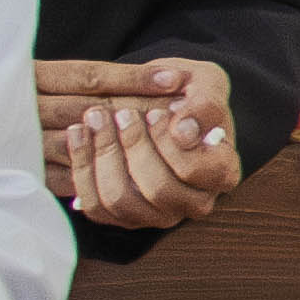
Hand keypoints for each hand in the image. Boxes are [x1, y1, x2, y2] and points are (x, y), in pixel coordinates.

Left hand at [40, 55, 243, 231]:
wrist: (163, 101)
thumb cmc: (187, 92)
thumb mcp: (206, 82)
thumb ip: (203, 102)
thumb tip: (184, 128)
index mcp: (222, 172)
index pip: (195, 171)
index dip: (169, 145)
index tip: (155, 113)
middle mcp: (194, 202)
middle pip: (158, 189)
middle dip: (133, 146)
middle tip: (122, 113)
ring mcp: (159, 214)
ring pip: (122, 200)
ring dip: (103, 155)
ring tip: (96, 118)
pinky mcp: (124, 216)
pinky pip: (95, 206)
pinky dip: (81, 169)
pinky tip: (77, 133)